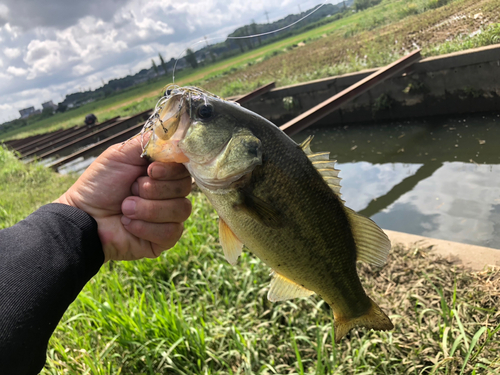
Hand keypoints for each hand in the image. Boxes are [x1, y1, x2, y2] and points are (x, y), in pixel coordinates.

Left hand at [55, 135, 191, 261]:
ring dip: (147, 209)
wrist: (83, 217)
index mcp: (163, 173)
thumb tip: (178, 135)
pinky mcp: (165, 239)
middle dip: (153, 190)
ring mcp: (169, 217)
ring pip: (180, 209)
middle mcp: (170, 194)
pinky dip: (146, 228)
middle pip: (185, 187)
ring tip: (125, 209)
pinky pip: (171, 231)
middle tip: (130, 190)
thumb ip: (149, 142)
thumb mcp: (121, 154)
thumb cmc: (99, 186)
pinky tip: (129, 225)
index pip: (184, 168)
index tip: (150, 170)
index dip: (170, 170)